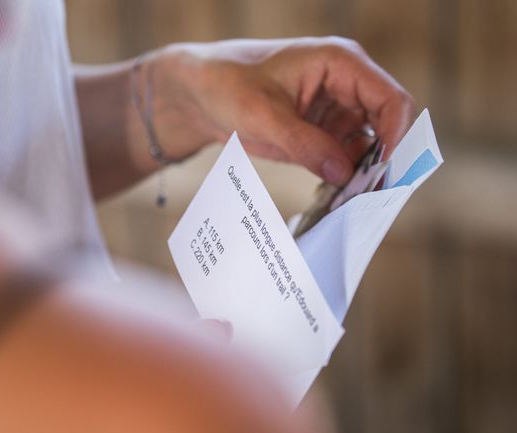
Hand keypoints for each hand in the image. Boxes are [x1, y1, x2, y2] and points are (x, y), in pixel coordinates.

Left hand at [154, 37, 415, 185]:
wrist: (201, 94)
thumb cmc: (227, 86)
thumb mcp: (263, 115)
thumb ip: (304, 143)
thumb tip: (344, 174)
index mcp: (339, 63)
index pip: (389, 98)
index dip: (397, 136)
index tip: (385, 172)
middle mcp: (345, 85)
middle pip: (387, 124)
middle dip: (384, 160)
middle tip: (372, 196)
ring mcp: (336, 111)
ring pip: (369, 146)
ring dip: (365, 174)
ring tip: (355, 203)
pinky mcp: (322, 133)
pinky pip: (346, 158)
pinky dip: (346, 178)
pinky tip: (339, 198)